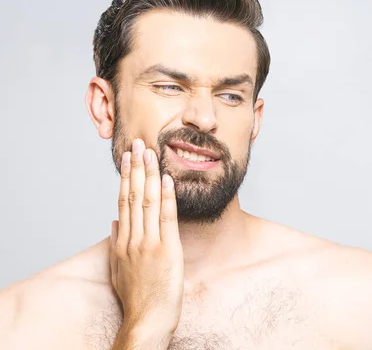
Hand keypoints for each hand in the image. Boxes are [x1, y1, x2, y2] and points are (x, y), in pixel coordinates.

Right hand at [109, 138, 183, 343]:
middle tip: (139, 144)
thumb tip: (114, 223)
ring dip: (150, 175)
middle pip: (133, 196)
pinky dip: (167, 196)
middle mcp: (133, 238)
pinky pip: (167, 218)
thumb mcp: (118, 270)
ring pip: (148, 201)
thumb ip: (115, 244)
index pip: (123, 201)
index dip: (126, 178)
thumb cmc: (135, 297)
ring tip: (151, 153)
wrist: (147, 319)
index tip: (128, 159)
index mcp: (122, 242)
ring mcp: (149, 243)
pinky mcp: (167, 250)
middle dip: (136, 168)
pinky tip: (167, 179)